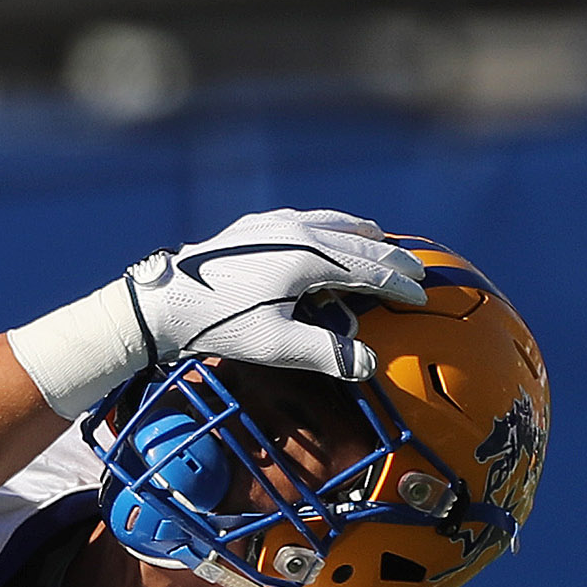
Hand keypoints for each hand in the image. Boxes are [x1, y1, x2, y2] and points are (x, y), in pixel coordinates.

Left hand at [9, 209, 428, 417]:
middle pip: (361, 241)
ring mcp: (275, 223)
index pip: (370, 269)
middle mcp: (298, 231)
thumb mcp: (275, 345)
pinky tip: (331, 238)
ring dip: (364, 239)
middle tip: (415, 273)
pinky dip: (333, 230)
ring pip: (336, 223)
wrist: (164, 302)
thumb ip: (326, 352)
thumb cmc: (218, 326)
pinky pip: (310, 220)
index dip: (399, 285)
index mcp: (309, 257)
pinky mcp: (256, 224)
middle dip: (391, 258)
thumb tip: (370, 365)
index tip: (421, 298)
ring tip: (382, 250)